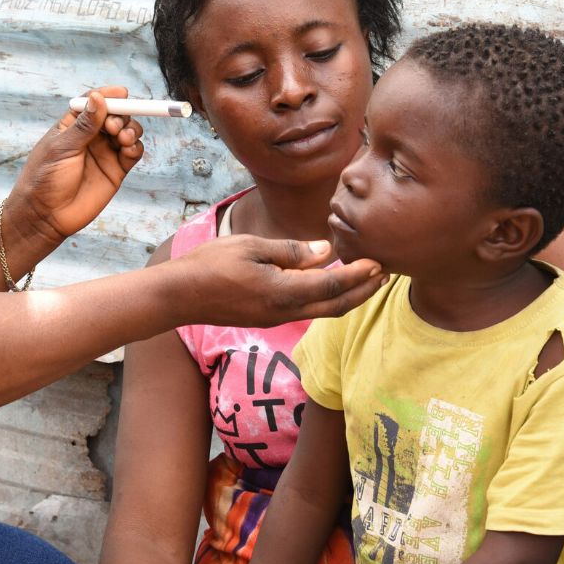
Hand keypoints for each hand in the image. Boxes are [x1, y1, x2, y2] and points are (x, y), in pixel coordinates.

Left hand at [10, 87, 144, 240]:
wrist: (46, 216)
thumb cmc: (45, 179)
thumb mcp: (61, 148)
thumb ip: (83, 125)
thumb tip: (98, 98)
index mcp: (73, 124)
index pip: (94, 102)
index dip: (109, 96)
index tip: (122, 93)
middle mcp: (91, 136)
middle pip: (115, 114)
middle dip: (121, 114)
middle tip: (114, 126)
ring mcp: (105, 152)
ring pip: (127, 131)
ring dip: (131, 129)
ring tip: (123, 138)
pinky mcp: (116, 170)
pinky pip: (133, 153)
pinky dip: (136, 147)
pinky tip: (129, 149)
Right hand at [172, 235, 385, 326]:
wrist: (178, 296)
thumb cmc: (209, 265)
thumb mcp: (251, 246)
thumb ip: (290, 251)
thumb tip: (324, 252)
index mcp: (282, 293)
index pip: (332, 287)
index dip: (359, 276)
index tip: (379, 262)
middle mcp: (283, 312)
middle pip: (335, 308)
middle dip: (363, 292)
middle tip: (385, 274)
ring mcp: (275, 318)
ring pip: (322, 312)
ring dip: (347, 297)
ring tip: (366, 278)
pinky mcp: (266, 317)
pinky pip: (305, 310)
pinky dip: (326, 298)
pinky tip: (329, 283)